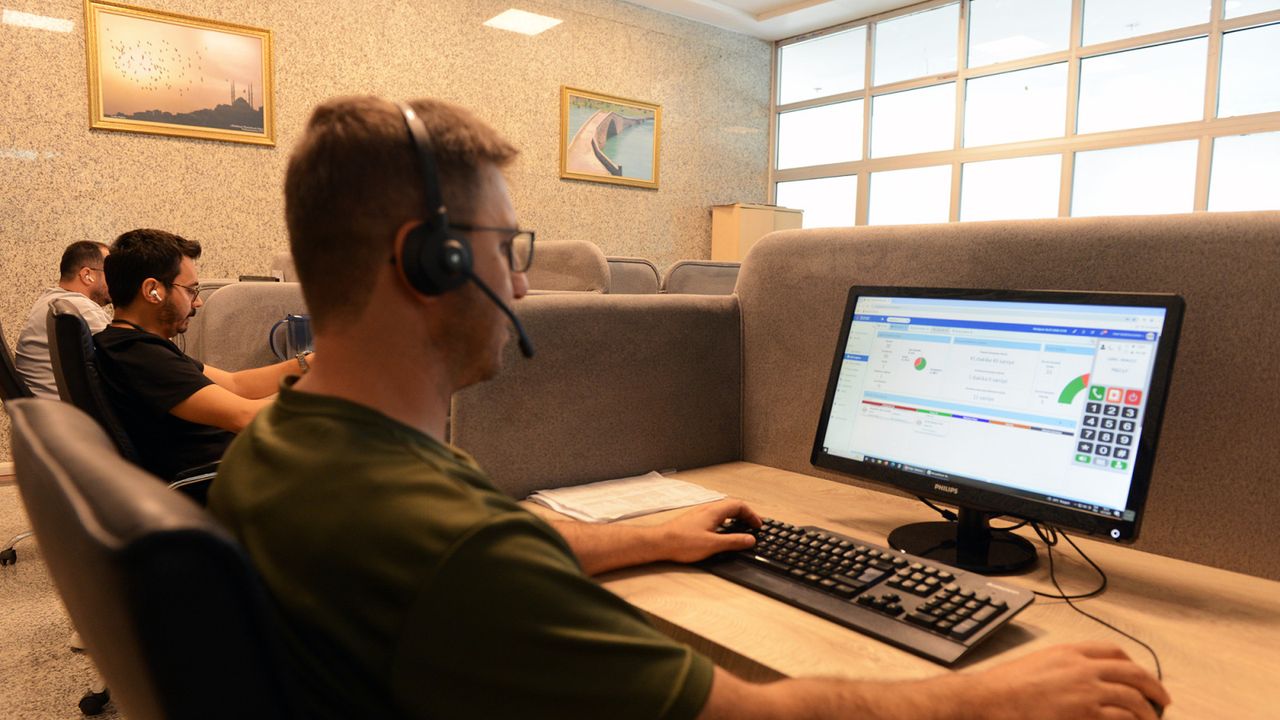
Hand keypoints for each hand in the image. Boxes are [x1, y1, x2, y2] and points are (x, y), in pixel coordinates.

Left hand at [656, 499, 762, 563]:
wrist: (659, 542)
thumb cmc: (682, 542)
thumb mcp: (713, 544)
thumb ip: (733, 541)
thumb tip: (750, 539)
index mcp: (714, 511)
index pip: (739, 506)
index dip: (752, 515)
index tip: (759, 525)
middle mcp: (707, 509)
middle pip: (732, 506)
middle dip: (745, 515)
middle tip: (753, 525)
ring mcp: (699, 513)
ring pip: (723, 510)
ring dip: (735, 517)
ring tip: (741, 528)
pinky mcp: (693, 520)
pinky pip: (715, 516)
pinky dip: (725, 521)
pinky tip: (722, 531)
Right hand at [963, 642, 1169, 719]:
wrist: (990, 699)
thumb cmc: (1004, 687)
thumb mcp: (1037, 665)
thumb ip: (1061, 668)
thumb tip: (1078, 682)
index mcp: (1069, 652)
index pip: (1112, 651)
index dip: (1131, 663)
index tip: (1138, 674)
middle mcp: (1082, 668)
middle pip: (1132, 672)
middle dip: (1152, 687)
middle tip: (1162, 700)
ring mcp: (1087, 691)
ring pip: (1133, 698)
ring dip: (1148, 711)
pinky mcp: (1087, 713)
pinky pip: (1122, 718)